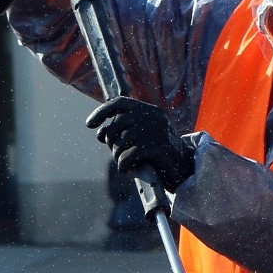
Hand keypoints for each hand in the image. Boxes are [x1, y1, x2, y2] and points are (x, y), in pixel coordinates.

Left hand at [86, 97, 200, 191]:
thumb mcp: (143, 138)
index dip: (102, 112)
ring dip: (117, 154)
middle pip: (118, 124)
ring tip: (123, 162)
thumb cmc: (159, 154)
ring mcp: (156, 130)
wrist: (184, 168)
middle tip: (114, 152)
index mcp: (150, 110)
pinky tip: (126, 169)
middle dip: (110, 140)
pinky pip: (129, 154)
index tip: (89, 125)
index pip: (120, 103)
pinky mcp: (158, 147)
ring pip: (121, 140)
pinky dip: (123, 164)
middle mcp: (153, 116)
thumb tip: (100, 133)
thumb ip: (124, 131)